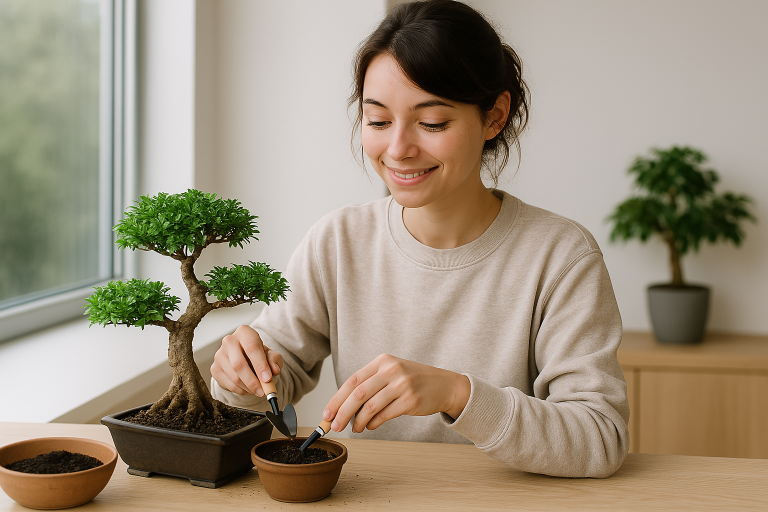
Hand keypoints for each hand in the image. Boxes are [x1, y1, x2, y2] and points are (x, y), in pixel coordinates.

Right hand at [211, 325, 283, 395]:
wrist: (244, 357)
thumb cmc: (258, 354)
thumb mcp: (270, 354)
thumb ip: (274, 360)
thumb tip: (274, 370)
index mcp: (244, 332)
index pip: (252, 348)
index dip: (260, 365)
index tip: (267, 379)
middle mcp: (229, 341)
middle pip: (239, 364)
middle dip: (252, 381)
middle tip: (263, 391)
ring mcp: (219, 355)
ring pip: (234, 377)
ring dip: (248, 388)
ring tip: (259, 390)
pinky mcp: (215, 369)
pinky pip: (229, 385)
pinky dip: (241, 391)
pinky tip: (249, 389)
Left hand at [323, 354, 469, 432]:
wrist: (444, 385)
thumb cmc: (413, 381)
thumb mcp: (392, 374)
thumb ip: (370, 386)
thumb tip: (343, 408)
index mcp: (382, 361)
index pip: (353, 380)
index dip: (337, 398)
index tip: (327, 413)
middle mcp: (391, 370)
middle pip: (358, 394)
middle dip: (342, 412)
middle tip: (334, 426)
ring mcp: (402, 385)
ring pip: (370, 407)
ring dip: (357, 421)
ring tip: (354, 428)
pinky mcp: (410, 400)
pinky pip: (384, 415)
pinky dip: (373, 424)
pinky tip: (370, 426)